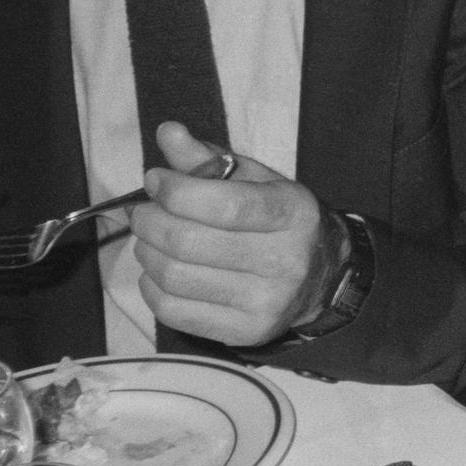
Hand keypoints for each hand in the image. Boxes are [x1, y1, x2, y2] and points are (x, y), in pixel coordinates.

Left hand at [127, 120, 341, 347]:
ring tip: (150, 240)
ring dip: (146, 253)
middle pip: (188, 243)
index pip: (224, 205)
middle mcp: (284, 261)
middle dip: (150, 222)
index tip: (156, 181)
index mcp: (292, 214)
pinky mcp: (244, 332)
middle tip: (144, 212)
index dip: (176, 191)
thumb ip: (209, 158)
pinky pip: (173, 311)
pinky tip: (160, 272)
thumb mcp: (255, 180)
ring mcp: (265, 302)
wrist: (321, 276)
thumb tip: (168, 132)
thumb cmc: (278, 221)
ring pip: (174, 277)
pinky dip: (151, 287)